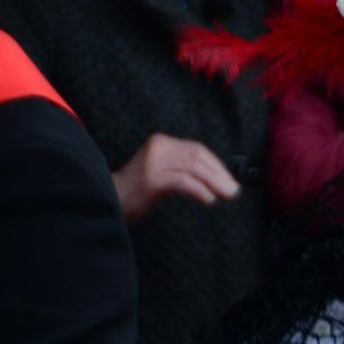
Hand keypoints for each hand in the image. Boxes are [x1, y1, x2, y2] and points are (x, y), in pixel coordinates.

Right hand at [113, 133, 239, 222]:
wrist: (110, 200)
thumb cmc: (140, 190)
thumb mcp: (164, 171)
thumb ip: (186, 168)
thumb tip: (221, 178)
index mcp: (161, 142)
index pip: (197, 150)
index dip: (217, 165)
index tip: (231, 180)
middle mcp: (157, 147)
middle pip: (198, 157)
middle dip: (220, 175)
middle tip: (234, 191)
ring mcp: (153, 162)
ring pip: (193, 168)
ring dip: (215, 183)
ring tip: (227, 196)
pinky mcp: (150, 178)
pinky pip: (183, 182)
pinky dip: (200, 191)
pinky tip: (209, 200)